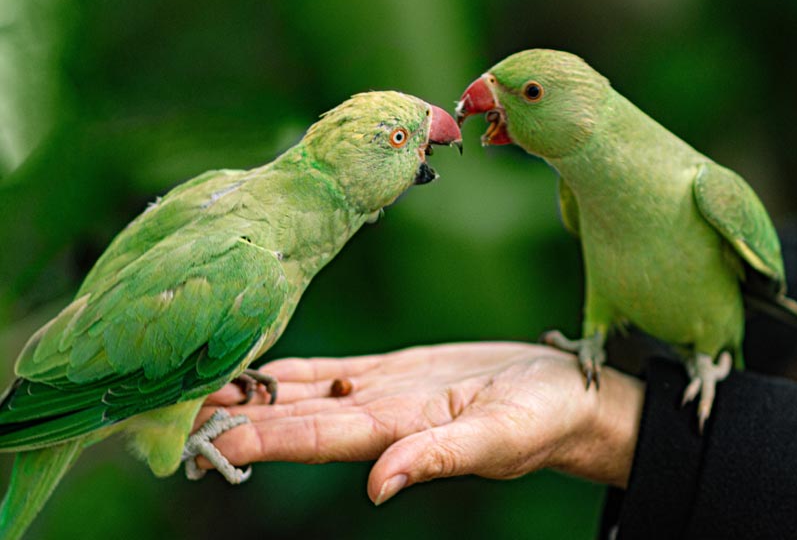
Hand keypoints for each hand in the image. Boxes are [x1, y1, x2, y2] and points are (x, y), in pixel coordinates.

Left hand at [196, 342, 643, 504]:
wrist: (564, 395)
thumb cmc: (544, 419)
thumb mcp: (499, 440)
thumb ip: (438, 459)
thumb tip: (378, 488)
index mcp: (396, 432)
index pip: (313, 436)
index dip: (258, 440)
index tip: (202, 442)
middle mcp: (376, 416)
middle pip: (293, 417)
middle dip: (235, 418)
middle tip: (170, 411)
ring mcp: (381, 393)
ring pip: (303, 393)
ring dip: (251, 394)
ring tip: (197, 388)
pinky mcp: (394, 371)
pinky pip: (330, 370)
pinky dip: (290, 371)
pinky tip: (256, 369)